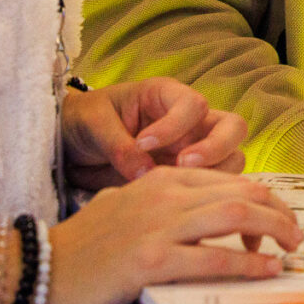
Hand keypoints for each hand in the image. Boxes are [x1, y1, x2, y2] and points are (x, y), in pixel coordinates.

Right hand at [44, 167, 300, 303]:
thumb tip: (198, 218)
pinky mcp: (151, 260)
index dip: (261, 199)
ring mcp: (158, 225)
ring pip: (236, 215)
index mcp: (161, 179)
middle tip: (294, 235)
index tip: (273, 222)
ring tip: (290, 248)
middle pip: (242, 191)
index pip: (229, 178)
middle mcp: (164, 193)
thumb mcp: (126, 207)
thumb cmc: (82, 247)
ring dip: (273, 231)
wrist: (36, 270)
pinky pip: (213, 257)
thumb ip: (162, 204)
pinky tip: (265, 271)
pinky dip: (247, 263)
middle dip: (278, 212)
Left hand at [63, 80, 249, 189]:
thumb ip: (119, 145)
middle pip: (232, 128)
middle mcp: (189, 123)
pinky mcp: (186, 179)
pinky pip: (212, 188)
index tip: (142, 143)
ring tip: (179, 189)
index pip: (194, 104)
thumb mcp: (94, 124)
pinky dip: (205, 197)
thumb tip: (144, 172)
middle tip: (183, 164)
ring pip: (232, 159)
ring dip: (216, 175)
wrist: (70, 150)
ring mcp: (192, 151)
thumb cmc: (84, 122)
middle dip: (217, 147)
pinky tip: (178, 206)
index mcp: (167, 96)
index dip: (175, 124)